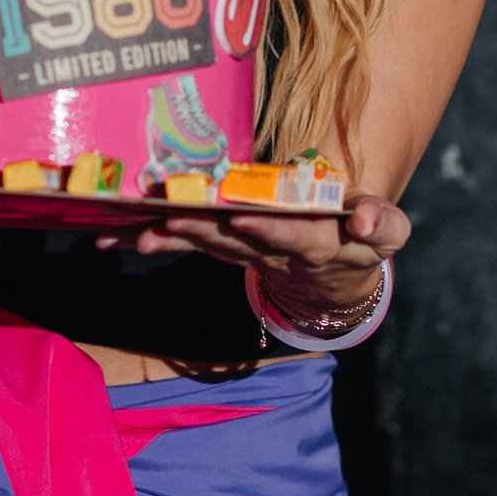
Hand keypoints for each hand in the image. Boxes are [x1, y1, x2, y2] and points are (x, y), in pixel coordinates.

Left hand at [125, 188, 408, 322]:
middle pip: (237, 242)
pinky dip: (149, 241)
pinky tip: (110, 240)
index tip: (245, 218)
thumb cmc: (361, 239)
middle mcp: (274, 251)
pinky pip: (185, 245)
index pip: (294, 235)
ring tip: (139, 230)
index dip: (270, 229)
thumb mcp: (386, 233)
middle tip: (172, 219)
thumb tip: (368, 222)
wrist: (332, 277)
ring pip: (206, 245)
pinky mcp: (222, 249)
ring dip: (172, 239)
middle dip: (205, 231)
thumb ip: (383, 224)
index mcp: (317, 242)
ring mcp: (245, 253)